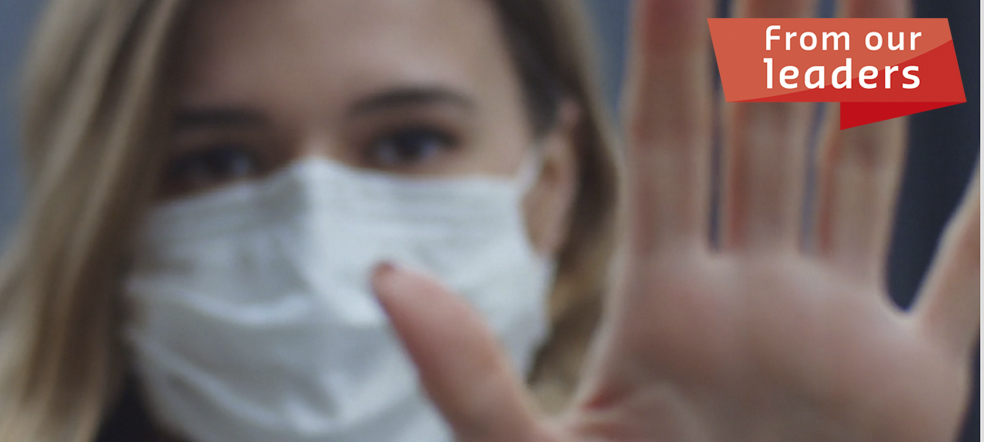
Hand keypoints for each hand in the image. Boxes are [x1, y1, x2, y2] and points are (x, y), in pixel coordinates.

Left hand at [371, 0, 978, 439]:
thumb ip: (463, 375)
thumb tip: (383, 277)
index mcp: (666, 302)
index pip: (667, 140)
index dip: (671, 51)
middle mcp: (753, 294)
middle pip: (762, 131)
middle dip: (771, 33)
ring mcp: (835, 330)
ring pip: (856, 173)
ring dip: (870, 84)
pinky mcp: (910, 385)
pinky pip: (963, 285)